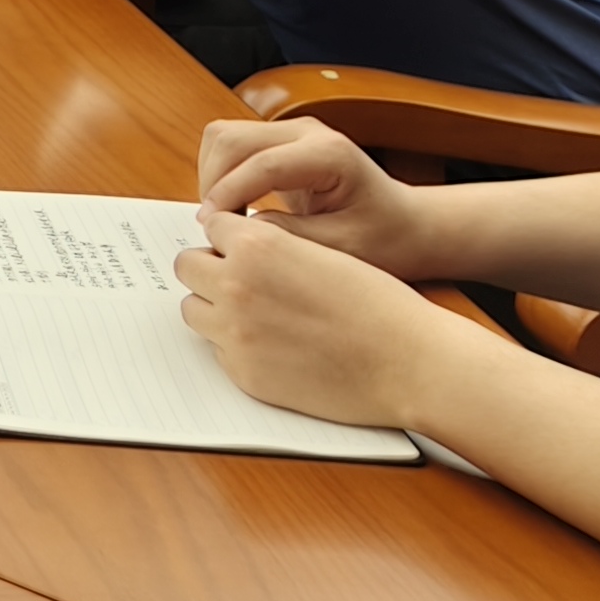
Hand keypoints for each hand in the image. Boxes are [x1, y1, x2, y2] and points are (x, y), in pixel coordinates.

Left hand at [174, 205, 452, 430]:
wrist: (410, 362)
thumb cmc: (377, 304)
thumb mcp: (319, 252)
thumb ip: (269, 248)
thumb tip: (231, 247)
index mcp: (257, 245)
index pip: (212, 226)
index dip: (231, 237)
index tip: (243, 248)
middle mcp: (236, 285)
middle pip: (188, 267)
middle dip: (212, 270)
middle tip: (244, 282)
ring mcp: (236, 333)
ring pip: (193, 309)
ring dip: (215, 309)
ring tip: (256, 315)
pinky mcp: (245, 374)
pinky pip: (218, 351)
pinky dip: (237, 347)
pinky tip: (276, 348)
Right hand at [197, 117, 442, 273]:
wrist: (408, 224)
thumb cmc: (387, 238)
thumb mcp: (345, 248)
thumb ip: (293, 237)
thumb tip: (241, 229)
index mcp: (330, 154)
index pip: (262, 163)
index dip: (230, 193)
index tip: (211, 225)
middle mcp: (308, 132)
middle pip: (233, 138)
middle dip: (214, 181)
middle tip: (215, 225)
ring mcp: (292, 131)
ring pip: (225, 135)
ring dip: (213, 174)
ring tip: (223, 216)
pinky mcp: (280, 141)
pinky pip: (233, 145)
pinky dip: (222, 173)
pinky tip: (233, 206)